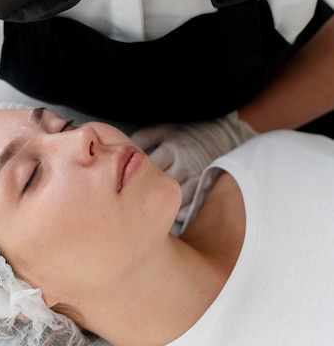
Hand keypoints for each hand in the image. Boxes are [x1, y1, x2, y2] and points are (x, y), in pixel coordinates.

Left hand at [131, 111, 256, 222]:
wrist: (222, 134)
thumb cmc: (188, 133)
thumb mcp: (165, 129)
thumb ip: (144, 137)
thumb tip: (124, 149)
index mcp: (173, 147)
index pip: (149, 166)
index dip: (134, 176)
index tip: (123, 184)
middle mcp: (185, 163)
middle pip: (162, 184)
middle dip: (146, 194)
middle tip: (130, 203)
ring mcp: (198, 176)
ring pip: (178, 197)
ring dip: (163, 206)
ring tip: (148, 212)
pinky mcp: (206, 186)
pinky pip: (193, 204)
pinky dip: (182, 212)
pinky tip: (170, 216)